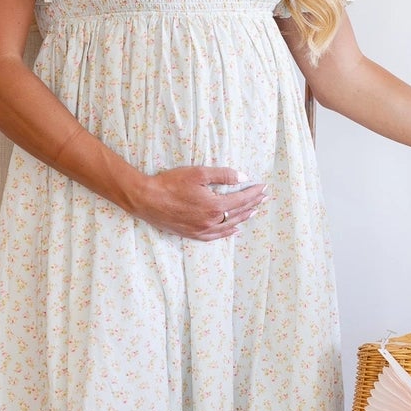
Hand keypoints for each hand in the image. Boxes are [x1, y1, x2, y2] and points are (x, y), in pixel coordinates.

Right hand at [131, 166, 268, 239]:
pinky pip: (215, 236)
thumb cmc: (171, 183)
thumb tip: (243, 177)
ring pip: (229, 226)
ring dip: (243, 218)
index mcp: (215, 206)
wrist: (146, 199)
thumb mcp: (198, 173)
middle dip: (253, 204)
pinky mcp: (192, 234)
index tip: (263, 187)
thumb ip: (223, 175)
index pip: (241, 199)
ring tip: (254, 212)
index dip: (254, 193)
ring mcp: (201, 230)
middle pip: (238, 213)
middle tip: (264, 198)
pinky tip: (234, 230)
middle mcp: (211, 221)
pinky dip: (227, 233)